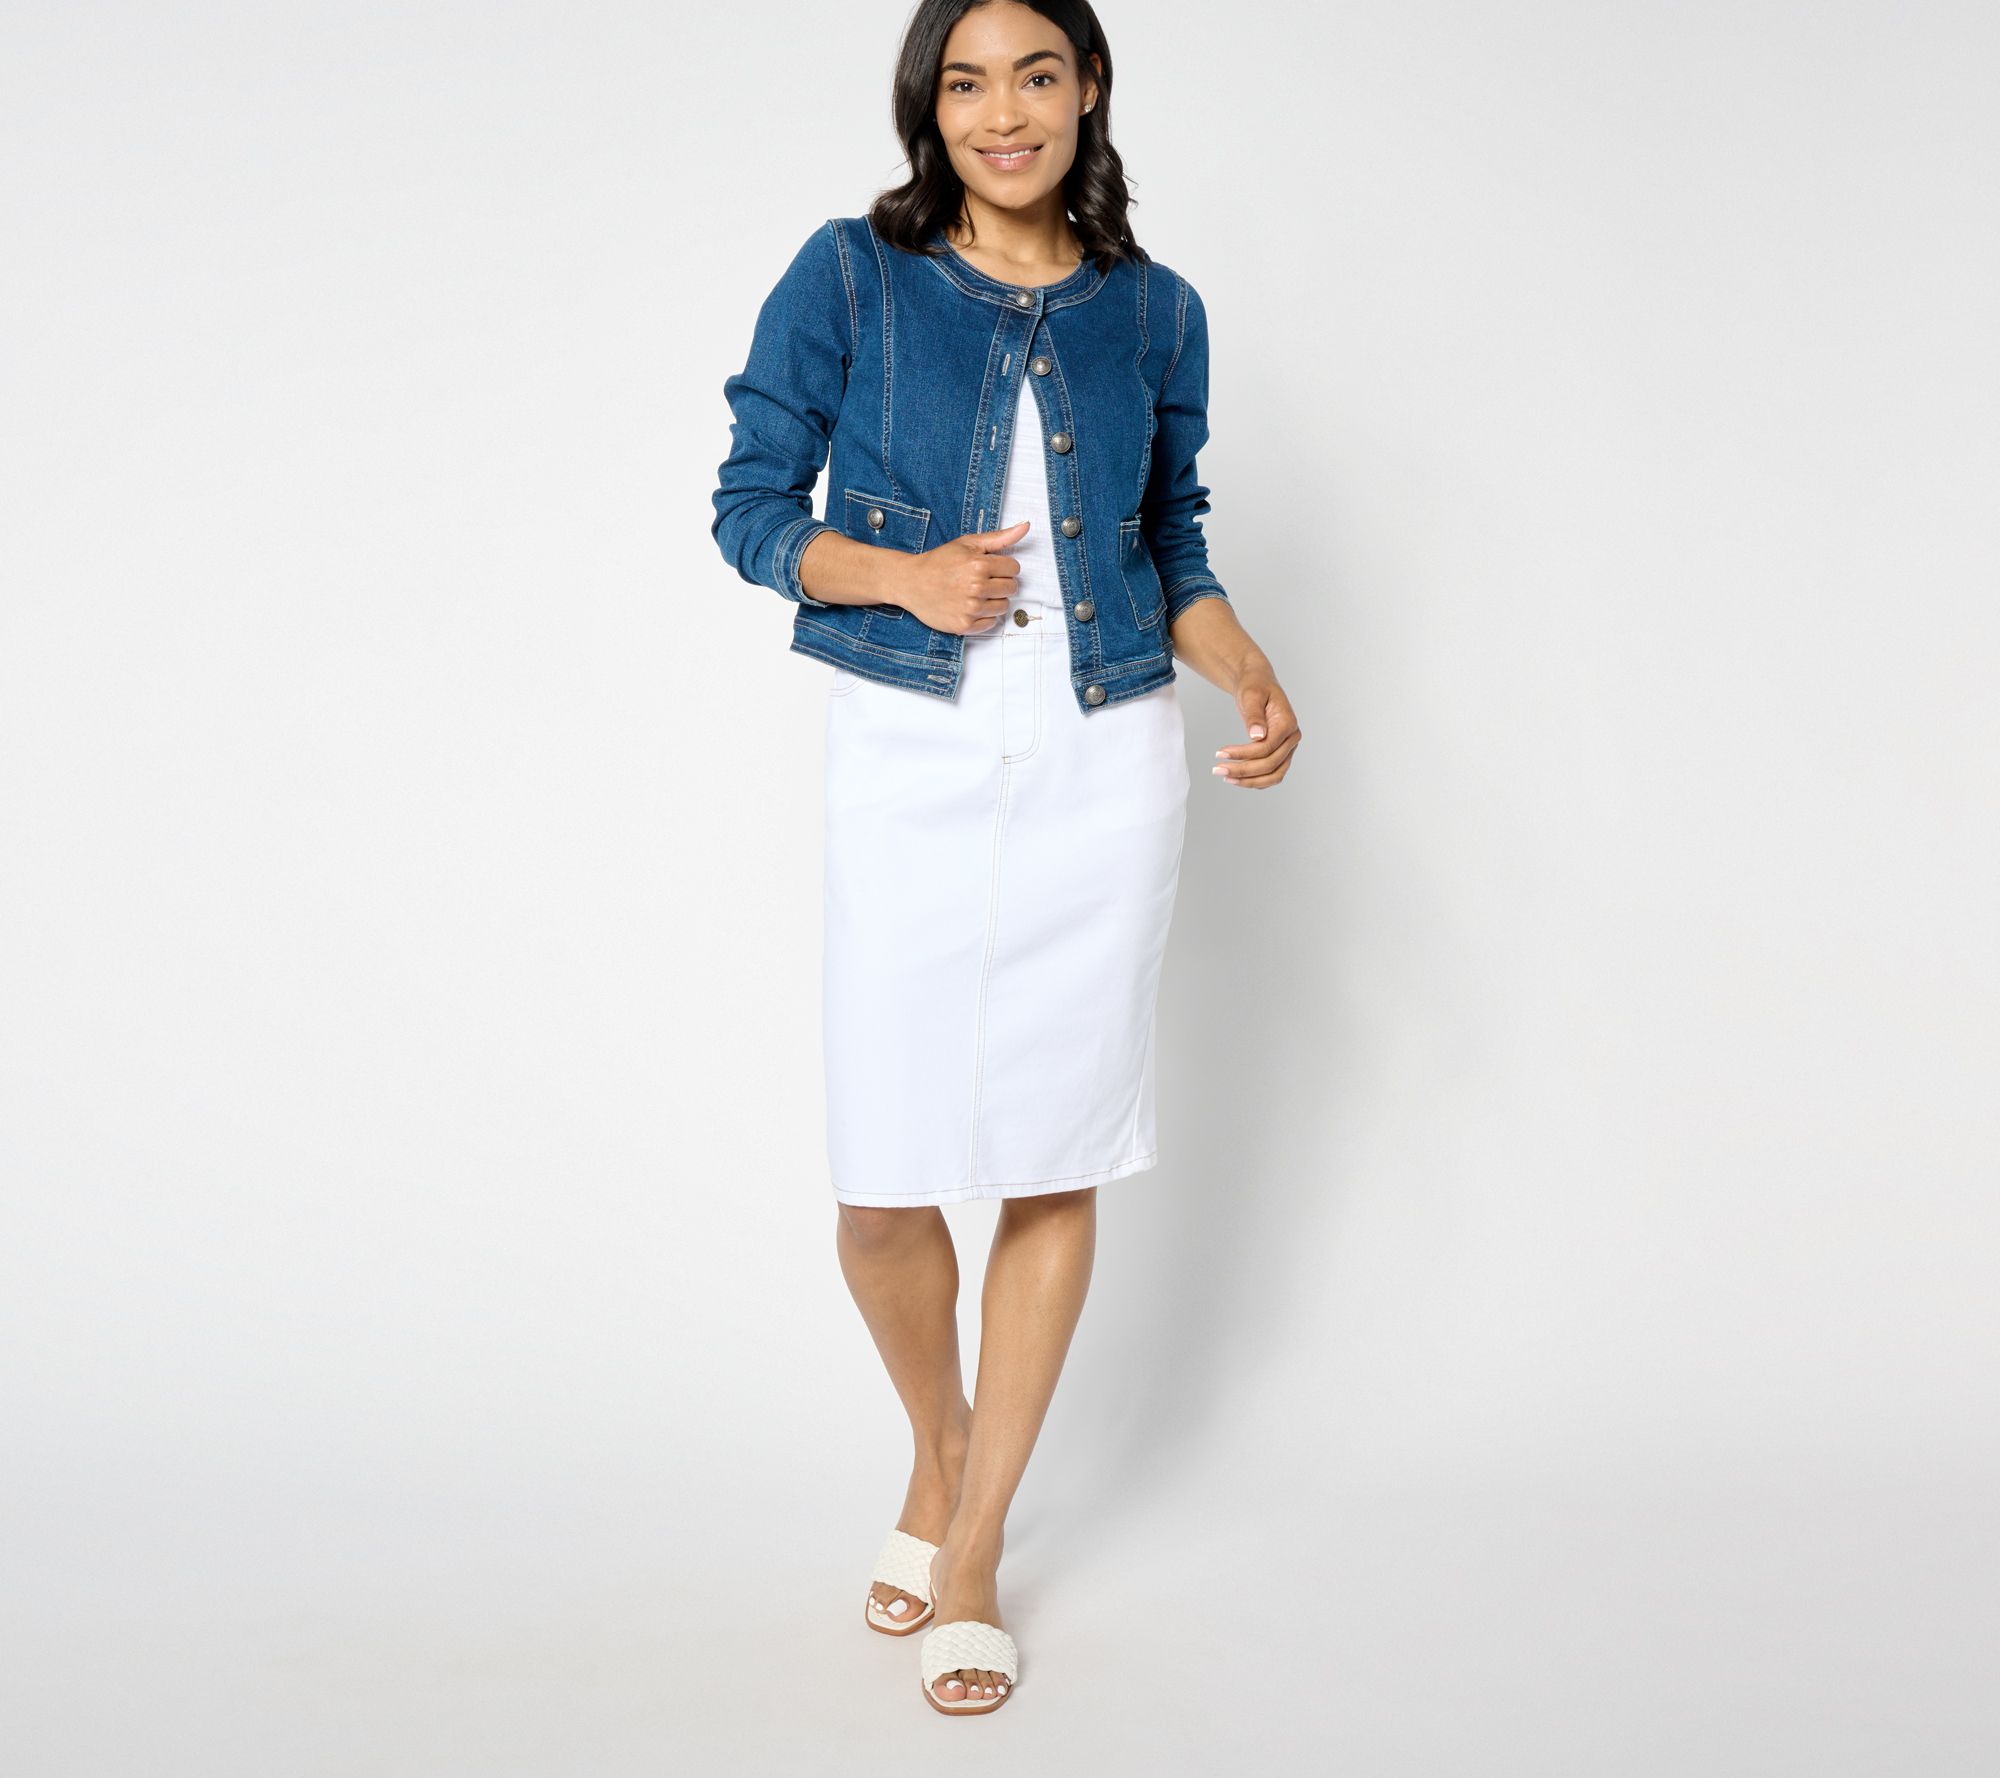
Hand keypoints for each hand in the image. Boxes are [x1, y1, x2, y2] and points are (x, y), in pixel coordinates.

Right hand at [889, 521, 1030, 632]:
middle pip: (1012, 588)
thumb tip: (1026, 526)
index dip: (1003, 567)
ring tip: (975, 594)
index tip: (989, 568)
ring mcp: (970, 609)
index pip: (1014, 568)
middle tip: (982, 581)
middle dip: (1001, 583)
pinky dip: (984, 616)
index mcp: (979, 565)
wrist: (911, 583)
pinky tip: (970, 607)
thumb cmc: (939, 561)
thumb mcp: (967, 543)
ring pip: (1003, 607)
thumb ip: (999, 538)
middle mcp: (976, 588)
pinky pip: (991, 623)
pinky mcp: (964, 626)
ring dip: (994, 600)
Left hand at [1211, 663, 1299, 788]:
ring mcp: (1288, 748)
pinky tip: (1235, 778)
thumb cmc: (1255, 687)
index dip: (1243, 754)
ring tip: (1225, 777)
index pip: (1267, 747)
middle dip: (1242, 770)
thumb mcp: (1251, 696)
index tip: (1220, 753)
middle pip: (1270, 764)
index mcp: (1288, 723)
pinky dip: (1255, 780)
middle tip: (1217, 769)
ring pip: (1274, 775)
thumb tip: (1257, 736)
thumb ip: (1254, 716)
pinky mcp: (1280, 754)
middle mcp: (1292, 738)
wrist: (1258, 685)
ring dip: (1249, 781)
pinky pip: (1271, 774)